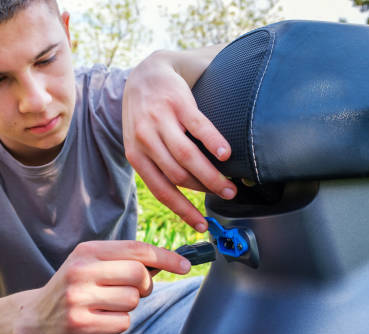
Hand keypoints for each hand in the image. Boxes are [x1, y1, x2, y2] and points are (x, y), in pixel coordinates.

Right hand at [33, 241, 190, 333]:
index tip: (185, 264)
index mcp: (87, 251)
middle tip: (135, 290)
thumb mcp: (91, 263)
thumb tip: (169, 260)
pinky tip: (100, 320)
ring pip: (132, 300)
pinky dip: (118, 322)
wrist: (35, 316)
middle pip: (139, 274)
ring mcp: (79, 298)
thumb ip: (124, 259)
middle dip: (145, 285)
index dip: (166, 257)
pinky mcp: (80, 324)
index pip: (137, 249)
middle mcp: (81, 271)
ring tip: (107, 305)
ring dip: (128, 305)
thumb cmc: (74, 286)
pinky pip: (122, 322)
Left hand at [122, 50, 236, 231]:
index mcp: (136, 155)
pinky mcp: (178, 103)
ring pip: (189, 156)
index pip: (162, 190)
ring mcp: (161, 120)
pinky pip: (198, 127)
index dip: (183, 211)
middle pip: (179, 175)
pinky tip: (226, 153)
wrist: (146, 74)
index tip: (202, 225)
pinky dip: (214, 143)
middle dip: (205, 190)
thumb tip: (181, 199)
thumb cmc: (147, 115)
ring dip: (213, 174)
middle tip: (227, 196)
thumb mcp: (141, 142)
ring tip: (231, 184)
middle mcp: (145, 139)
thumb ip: (156, 166)